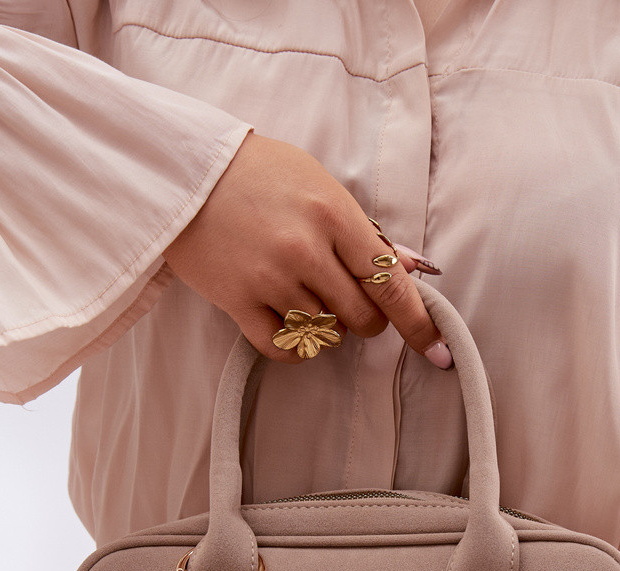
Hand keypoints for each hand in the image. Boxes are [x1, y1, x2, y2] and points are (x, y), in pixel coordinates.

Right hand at [163, 131, 448, 364]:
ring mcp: (269, 278)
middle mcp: (305, 249)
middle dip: (364, 320)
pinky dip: (295, 349)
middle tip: (347, 301)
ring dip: (324, 326)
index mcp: (333, 214)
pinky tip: (290, 329)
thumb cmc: (258, 173)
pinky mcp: (237, 301)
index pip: (390, 283)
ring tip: (304, 296)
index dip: (418, 323)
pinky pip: (283, 349)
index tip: (436, 350)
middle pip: (361, 317)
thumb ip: (362, 229)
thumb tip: (408, 266)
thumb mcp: (318, 184)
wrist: (183, 170)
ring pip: (323, 334)